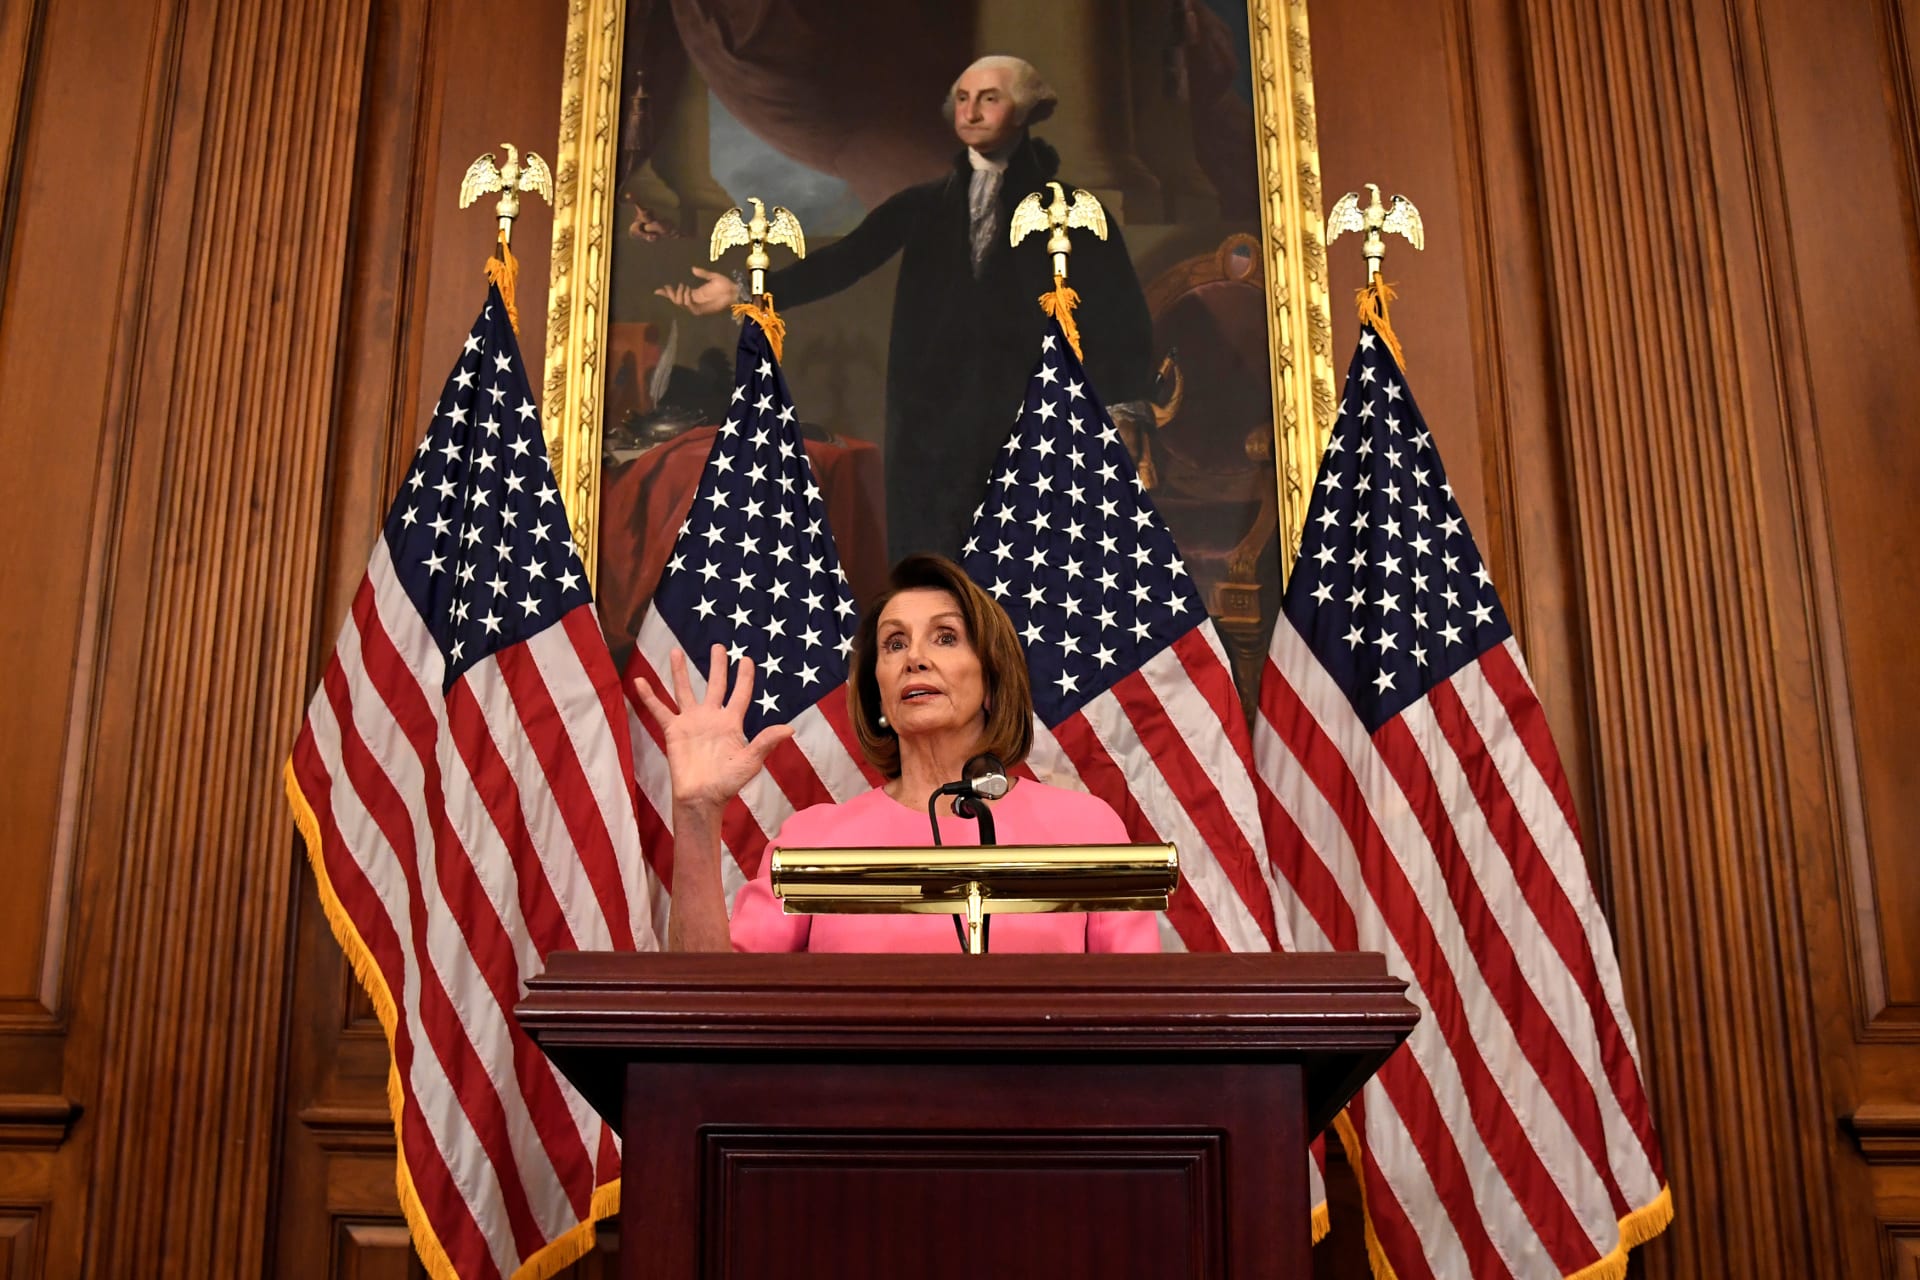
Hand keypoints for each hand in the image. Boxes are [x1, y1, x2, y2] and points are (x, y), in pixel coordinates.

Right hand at [630, 644, 793, 811]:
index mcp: (732, 723)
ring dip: (679, 672)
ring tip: (676, 651)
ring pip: (684, 690)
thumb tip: (790, 729)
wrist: (702, 797)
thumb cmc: (728, 783)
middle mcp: (711, 718)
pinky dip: (649, 696)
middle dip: (717, 666)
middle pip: (714, 685)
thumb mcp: (750, 762)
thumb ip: (766, 742)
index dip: (744, 676)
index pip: (740, 693)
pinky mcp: (673, 731)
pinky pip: (659, 709)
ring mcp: (691, 722)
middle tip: (718, 646)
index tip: (746, 659)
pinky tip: (640, 681)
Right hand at [653, 266, 740, 315]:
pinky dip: (686, 298)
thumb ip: (702, 273)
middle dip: (670, 294)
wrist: (734, 292)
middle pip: (676, 301)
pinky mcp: (702, 309)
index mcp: (694, 294)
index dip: (667, 293)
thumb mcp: (712, 276)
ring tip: (683, 286)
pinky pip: (689, 306)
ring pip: (680, 303)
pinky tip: (687, 291)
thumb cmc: (726, 285)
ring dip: (678, 294)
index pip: (677, 295)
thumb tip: (692, 268)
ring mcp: (697, 306)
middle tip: (669, 286)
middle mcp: (694, 301)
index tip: (657, 290)